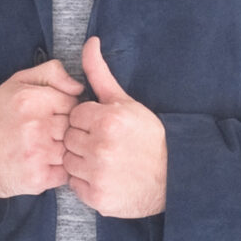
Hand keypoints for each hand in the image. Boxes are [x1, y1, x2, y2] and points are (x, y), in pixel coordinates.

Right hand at [0, 58, 82, 197]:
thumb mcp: (17, 84)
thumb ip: (51, 74)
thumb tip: (79, 86)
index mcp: (31, 99)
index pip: (73, 102)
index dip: (64, 109)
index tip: (50, 115)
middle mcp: (35, 126)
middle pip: (74, 127)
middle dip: (63, 130)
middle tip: (46, 134)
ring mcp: (38, 154)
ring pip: (72, 150)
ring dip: (62, 151)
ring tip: (43, 148)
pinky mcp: (38, 178)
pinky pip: (66, 173)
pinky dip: (58, 170)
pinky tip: (42, 164)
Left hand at [61, 37, 167, 217]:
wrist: (172, 178)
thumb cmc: (148, 138)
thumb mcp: (127, 102)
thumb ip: (100, 74)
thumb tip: (89, 42)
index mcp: (108, 120)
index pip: (75, 114)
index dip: (87, 120)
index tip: (103, 126)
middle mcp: (102, 147)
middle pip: (68, 138)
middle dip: (82, 139)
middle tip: (104, 144)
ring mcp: (99, 174)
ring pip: (68, 161)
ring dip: (81, 161)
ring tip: (103, 160)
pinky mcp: (97, 198)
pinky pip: (74, 185)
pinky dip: (85, 182)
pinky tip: (103, 176)